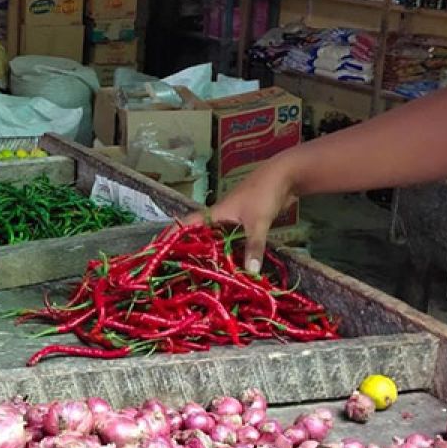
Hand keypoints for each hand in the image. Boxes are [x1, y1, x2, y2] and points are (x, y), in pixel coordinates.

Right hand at [183, 160, 297, 274]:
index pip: (188, 223)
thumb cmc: (265, 192)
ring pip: (218, 236)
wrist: (286, 175)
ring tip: (204, 268)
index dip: (174, 234)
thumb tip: (250, 272)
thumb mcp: (258, 221)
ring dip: (213, 249)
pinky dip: (231, 248)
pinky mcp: (248, 220)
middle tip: (182, 267)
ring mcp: (235, 217)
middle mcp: (222, 215)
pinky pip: (234, 237)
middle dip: (192, 247)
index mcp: (217, 212)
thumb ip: (253, 246)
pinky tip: (232, 260)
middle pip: (201, 233)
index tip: (160, 247)